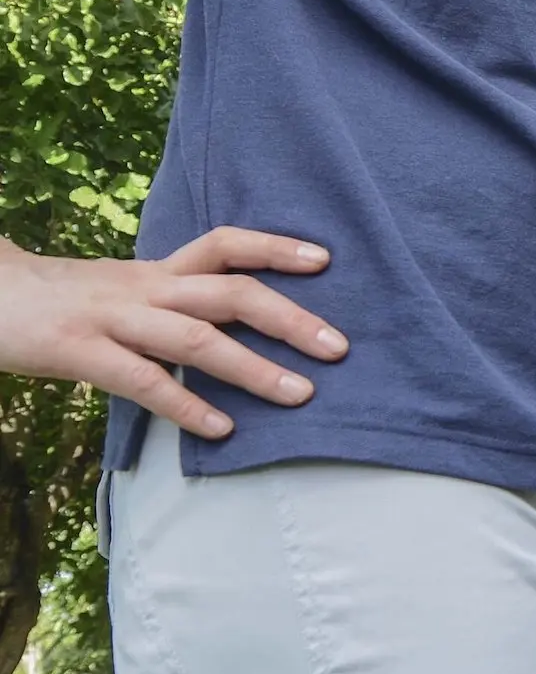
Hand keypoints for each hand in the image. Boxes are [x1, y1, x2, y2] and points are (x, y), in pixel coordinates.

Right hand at [0, 227, 345, 438]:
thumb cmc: (56, 302)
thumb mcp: (121, 292)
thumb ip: (170, 304)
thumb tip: (228, 326)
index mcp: (155, 272)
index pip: (225, 244)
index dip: (276, 247)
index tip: (326, 259)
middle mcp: (144, 289)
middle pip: (229, 293)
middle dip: (289, 319)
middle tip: (339, 347)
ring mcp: (112, 319)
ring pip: (196, 339)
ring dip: (253, 368)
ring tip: (300, 395)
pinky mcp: (79, 352)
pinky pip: (142, 381)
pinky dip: (185, 405)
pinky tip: (221, 428)